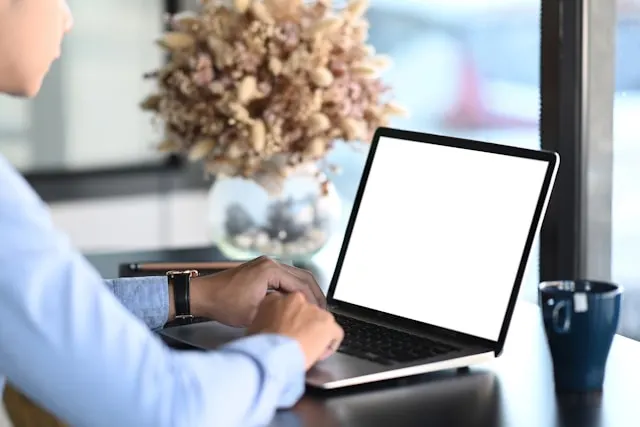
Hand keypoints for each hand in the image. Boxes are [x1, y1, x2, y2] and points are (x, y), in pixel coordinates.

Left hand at [189, 256, 325, 326]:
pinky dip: (295, 289)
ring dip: (307, 291)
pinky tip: (298, 302)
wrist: (203, 295)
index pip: (302, 284)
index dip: (315, 300)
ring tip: (315, 308)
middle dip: (316, 294)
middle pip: (304, 276)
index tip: (322, 314)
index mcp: (270, 270)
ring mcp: (266, 264)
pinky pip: (286, 277)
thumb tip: (300, 314)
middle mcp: (270, 262)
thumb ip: (279, 310)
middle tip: (324, 311)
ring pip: (296, 276)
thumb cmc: (224, 305)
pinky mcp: (262, 269)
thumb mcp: (255, 313)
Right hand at [247, 292, 343, 369]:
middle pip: (306, 312)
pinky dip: (331, 343)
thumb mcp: (253, 328)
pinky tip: (321, 353)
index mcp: (275, 299)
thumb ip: (265, 322)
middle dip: (304, 326)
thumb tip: (269, 330)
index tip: (288, 330)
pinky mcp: (326, 322)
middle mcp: (296, 300)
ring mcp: (313, 310)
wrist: (270, 354)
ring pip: (320, 322)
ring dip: (316, 334)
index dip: (289, 320)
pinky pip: (335, 333)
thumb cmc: (259, 346)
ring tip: (308, 350)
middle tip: (298, 341)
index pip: (287, 306)